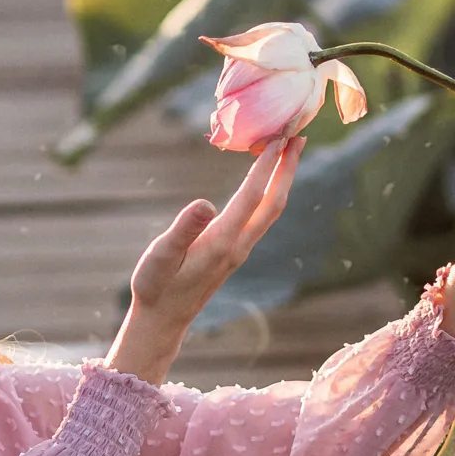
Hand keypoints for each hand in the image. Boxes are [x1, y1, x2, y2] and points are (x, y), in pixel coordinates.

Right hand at [130, 136, 305, 327]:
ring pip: (269, 211)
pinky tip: (264, 183)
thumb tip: (205, 202)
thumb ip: (183, 229)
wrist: (164, 319)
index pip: (251, 197)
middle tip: (299, 136)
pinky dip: (267, 193)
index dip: (265, 167)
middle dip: (287, 169)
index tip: (278, 137)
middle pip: (272, 203)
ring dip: (282, 180)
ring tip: (288, 153)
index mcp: (222, 242)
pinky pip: (259, 217)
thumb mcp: (161, 256)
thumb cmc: (156, 287)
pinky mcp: (233, 253)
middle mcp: (237, 246)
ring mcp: (238, 251)